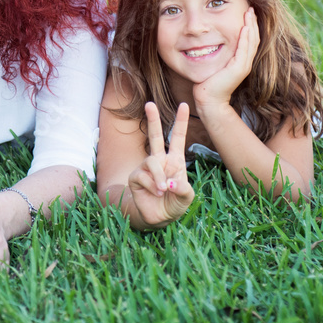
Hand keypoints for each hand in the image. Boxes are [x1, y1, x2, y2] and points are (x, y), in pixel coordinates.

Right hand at [127, 102, 193, 227]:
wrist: (159, 218)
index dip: (181, 122)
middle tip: (149, 104)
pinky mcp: (136, 177)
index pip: (177, 137)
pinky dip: (151, 185)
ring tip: (162, 189)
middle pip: (155, 136)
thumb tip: (169, 182)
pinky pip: (143, 175)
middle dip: (153, 119)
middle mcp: (160, 160)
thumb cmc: (174, 203)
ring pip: (151, 161)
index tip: (184, 105)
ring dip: (158, 177)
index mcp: (174, 160)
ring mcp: (146, 168)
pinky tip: (155, 192)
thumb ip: (183, 189)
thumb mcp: (187, 197)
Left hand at [194, 7, 259, 111]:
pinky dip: (245, 37)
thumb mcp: (213, 62)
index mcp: (240, 60)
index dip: (249, 25)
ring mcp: (243, 65)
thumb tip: (207, 41)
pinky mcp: (239, 68)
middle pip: (253, 38)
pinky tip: (245, 27)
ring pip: (251, 41)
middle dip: (252, 22)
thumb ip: (216, 52)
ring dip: (251, 26)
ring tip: (249, 12)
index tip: (246, 12)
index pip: (248, 39)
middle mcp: (245, 62)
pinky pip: (244, 49)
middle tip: (250, 8)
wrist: (207, 98)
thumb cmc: (207, 81)